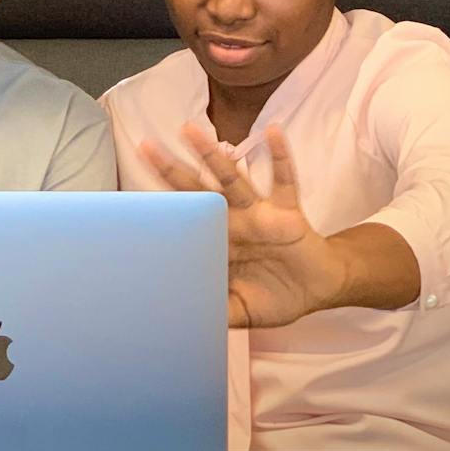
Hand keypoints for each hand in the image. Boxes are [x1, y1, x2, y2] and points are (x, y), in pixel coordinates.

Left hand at [140, 122, 346, 328]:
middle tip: (145, 146)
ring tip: (190, 131)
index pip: (186, 221)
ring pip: (231, 179)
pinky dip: (281, 155)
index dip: (162, 210)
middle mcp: (233, 219)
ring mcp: (259, 212)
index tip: (132, 198)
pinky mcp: (287, 211)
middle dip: (172, 169)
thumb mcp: (241, 310)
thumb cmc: (275, 295)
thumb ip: (215, 310)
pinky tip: (273, 132)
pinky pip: (284, 180)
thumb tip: (183, 320)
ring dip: (212, 155)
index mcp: (219, 241)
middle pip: (197, 189)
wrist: (317, 289)